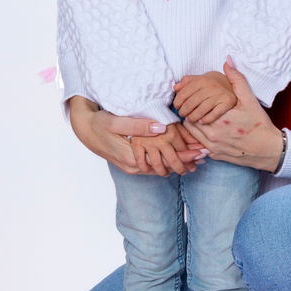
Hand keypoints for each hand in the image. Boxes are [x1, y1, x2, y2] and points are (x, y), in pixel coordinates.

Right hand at [68, 97, 205, 174]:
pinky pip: (155, 165)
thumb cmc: (100, 124)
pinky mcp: (134, 163)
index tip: (201, 150)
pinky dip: (168, 160)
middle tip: (205, 154)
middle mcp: (135, 166)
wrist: (85, 130)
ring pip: (162, 167)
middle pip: (167, 167)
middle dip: (186, 161)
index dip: (185, 156)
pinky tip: (179, 155)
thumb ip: (138, 127)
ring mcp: (134, 166)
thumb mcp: (116, 123)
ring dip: (178, 162)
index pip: (166, 160)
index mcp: (133, 157)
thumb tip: (160, 127)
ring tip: (198, 156)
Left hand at [174, 70, 236, 123]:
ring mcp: (220, 95)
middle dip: (184, 111)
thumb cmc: (213, 83)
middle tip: (183, 114)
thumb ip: (187, 81)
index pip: (184, 93)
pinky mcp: (228, 102)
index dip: (177, 102)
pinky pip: (213, 115)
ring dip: (192, 117)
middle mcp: (211, 86)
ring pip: (201, 110)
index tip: (177, 106)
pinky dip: (205, 120)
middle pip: (191, 103)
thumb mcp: (201, 79)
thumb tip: (175, 88)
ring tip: (190, 119)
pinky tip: (201, 121)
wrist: (232, 84)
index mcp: (202, 80)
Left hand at [182, 61, 283, 171]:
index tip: (195, 99)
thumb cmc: (259, 125)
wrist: (268, 149)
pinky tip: (206, 132)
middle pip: (189, 122)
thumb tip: (228, 62)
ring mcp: (213, 148)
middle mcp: (212, 136)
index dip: (192, 102)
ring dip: (193, 127)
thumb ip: (237, 80)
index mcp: (218, 120)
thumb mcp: (250, 100)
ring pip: (191, 136)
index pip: (192, 109)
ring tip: (199, 117)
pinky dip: (198, 139)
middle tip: (194, 107)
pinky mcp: (215, 156)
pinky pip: (199, 147)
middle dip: (191, 114)